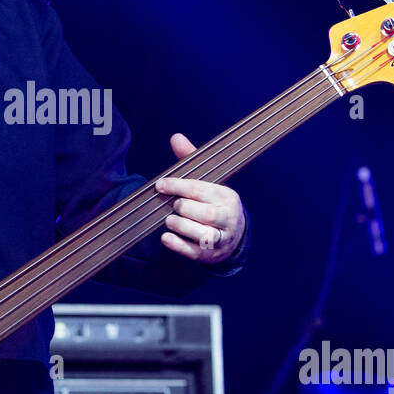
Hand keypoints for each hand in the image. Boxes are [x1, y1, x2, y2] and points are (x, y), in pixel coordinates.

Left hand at [155, 132, 245, 263]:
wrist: (232, 235)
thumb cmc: (214, 203)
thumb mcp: (207, 181)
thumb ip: (190, 160)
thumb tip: (176, 137)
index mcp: (227, 196)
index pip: (200, 189)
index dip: (177, 186)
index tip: (160, 185)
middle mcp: (228, 218)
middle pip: (204, 213)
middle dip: (182, 208)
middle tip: (173, 206)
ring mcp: (221, 239)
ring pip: (202, 234)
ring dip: (180, 226)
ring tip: (170, 220)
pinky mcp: (210, 255)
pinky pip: (194, 252)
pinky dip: (177, 245)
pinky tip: (165, 237)